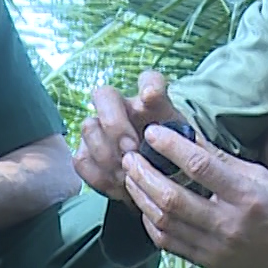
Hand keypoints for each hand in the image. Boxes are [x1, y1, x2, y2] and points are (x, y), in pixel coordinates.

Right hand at [76, 70, 183, 201]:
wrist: (157, 187)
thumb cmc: (172, 166)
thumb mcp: (186, 154)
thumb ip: (183, 145)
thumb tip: (184, 142)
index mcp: (151, 103)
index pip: (149, 79)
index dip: (148, 84)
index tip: (150, 96)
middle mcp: (121, 108)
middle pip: (104, 95)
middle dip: (115, 123)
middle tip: (130, 150)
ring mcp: (99, 129)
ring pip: (88, 127)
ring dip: (106, 154)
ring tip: (126, 177)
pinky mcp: (86, 153)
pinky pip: (81, 159)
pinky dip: (99, 176)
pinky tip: (118, 187)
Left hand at [123, 124, 267, 267]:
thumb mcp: (261, 178)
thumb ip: (223, 159)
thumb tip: (188, 132)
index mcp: (247, 197)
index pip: (201, 167)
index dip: (171, 146)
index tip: (153, 132)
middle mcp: (230, 225)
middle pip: (173, 199)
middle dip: (144, 175)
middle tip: (130, 156)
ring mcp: (216, 249)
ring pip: (164, 223)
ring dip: (141, 197)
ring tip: (131, 177)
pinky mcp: (208, 264)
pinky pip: (168, 243)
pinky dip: (151, 223)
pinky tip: (145, 206)